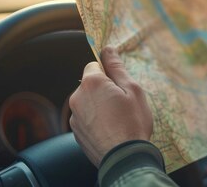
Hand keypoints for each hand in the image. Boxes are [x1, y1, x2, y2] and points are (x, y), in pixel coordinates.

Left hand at [69, 46, 152, 165]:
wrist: (124, 158)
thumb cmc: (132, 122)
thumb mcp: (132, 90)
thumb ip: (117, 67)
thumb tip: (108, 49)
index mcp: (91, 83)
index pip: (95, 65)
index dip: (109, 73)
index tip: (121, 84)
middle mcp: (77, 97)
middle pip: (91, 84)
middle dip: (105, 89)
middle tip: (123, 103)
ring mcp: (74, 116)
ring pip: (89, 101)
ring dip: (100, 105)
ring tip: (118, 119)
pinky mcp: (75, 132)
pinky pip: (86, 117)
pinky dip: (97, 120)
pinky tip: (111, 129)